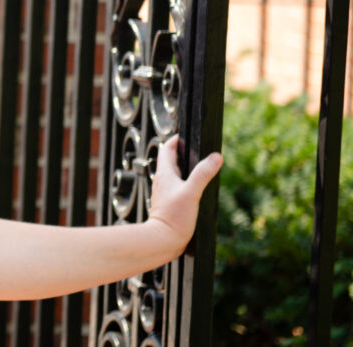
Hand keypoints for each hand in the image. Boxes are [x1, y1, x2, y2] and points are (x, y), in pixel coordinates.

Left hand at [146, 134, 222, 256]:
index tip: (187, 135)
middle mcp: (162, 181)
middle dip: (182, 153)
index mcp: (165, 174)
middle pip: (170, 160)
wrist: (162, 241)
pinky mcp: (168, 204)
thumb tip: (215, 157)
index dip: (176, 140)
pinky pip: (176, 187)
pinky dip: (184, 183)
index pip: (167, 149)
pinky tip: (194, 190)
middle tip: (196, 150)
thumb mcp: (192, 192)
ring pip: (173, 174)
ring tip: (198, 168)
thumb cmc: (173, 218)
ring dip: (184, 168)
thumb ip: (202, 174)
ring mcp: (164, 192)